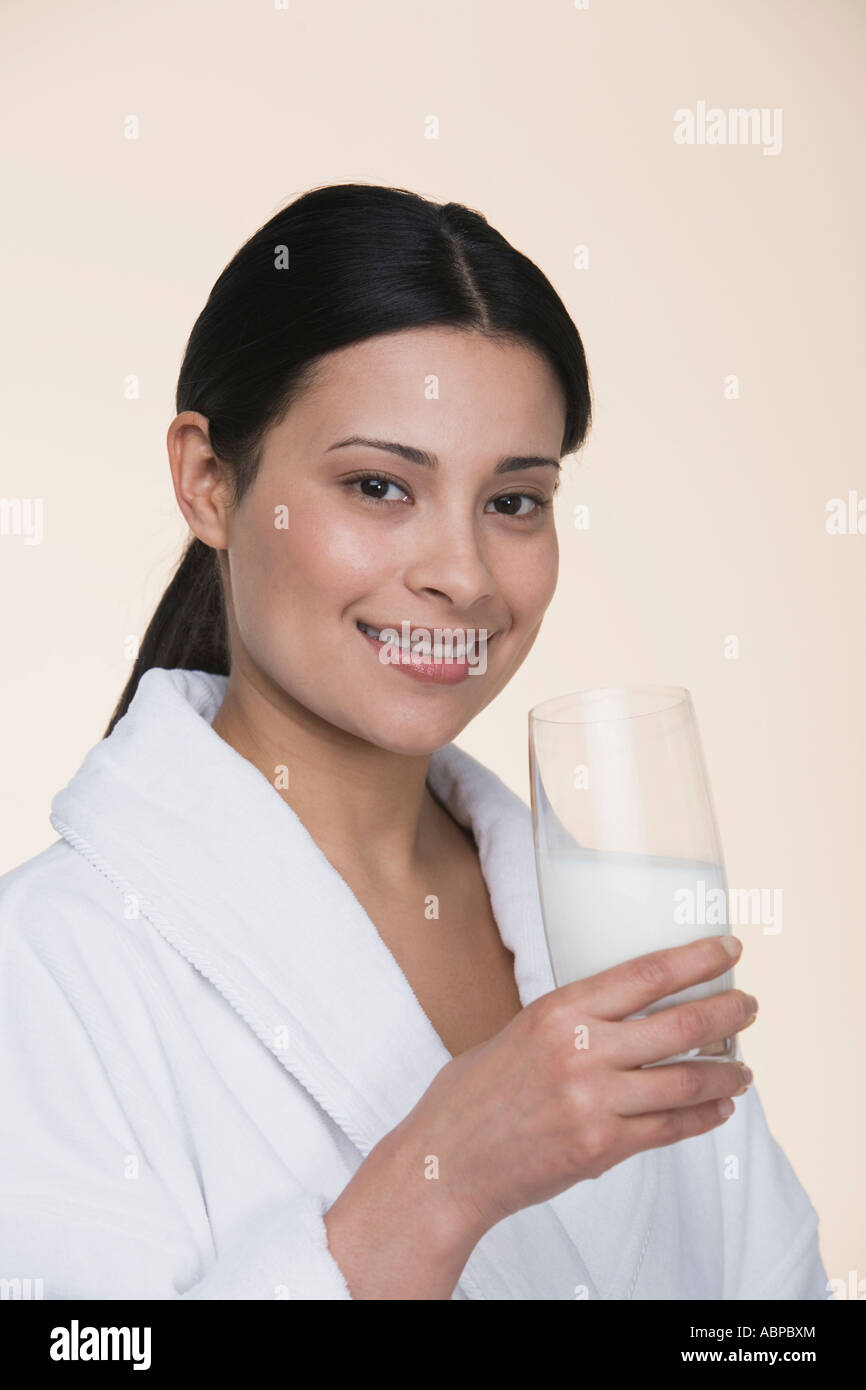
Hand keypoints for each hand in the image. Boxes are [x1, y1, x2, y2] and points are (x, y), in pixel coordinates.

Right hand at [392, 934, 755, 1239]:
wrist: (446, 1163)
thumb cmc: (472, 1096)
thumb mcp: (517, 1032)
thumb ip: (569, 1022)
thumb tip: (620, 1013)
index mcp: (558, 1012)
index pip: (645, 974)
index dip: (697, 959)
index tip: (727, 950)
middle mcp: (580, 1051)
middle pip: (680, 1024)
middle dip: (728, 1012)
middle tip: (747, 1006)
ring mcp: (593, 1102)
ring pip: (686, 1080)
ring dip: (727, 1073)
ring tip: (744, 1069)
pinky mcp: (600, 1148)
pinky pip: (670, 1129)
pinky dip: (703, 1118)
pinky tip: (718, 1109)